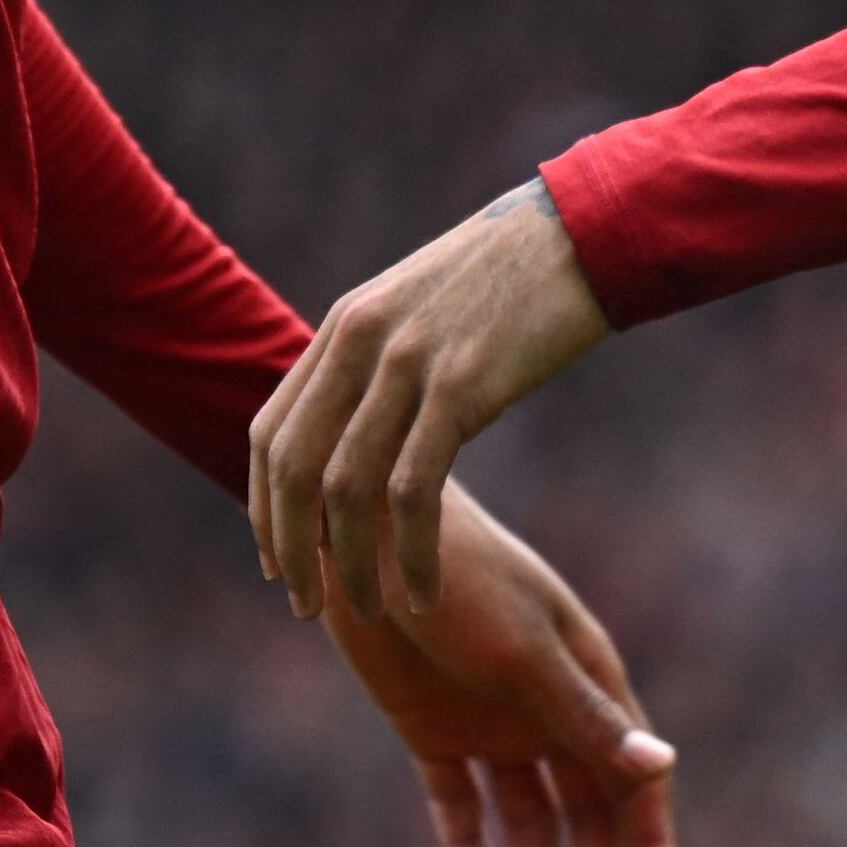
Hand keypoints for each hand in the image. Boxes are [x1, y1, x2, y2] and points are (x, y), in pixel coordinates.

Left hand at [254, 181, 612, 627]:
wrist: (584, 234)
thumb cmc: (513, 280)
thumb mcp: (421, 309)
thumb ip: (378, 364)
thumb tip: (356, 434)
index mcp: (344, 324)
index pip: (270, 432)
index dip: (263, 508)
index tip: (279, 562)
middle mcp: (361, 342)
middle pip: (295, 468)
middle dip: (293, 549)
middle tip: (307, 606)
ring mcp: (409, 362)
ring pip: (348, 490)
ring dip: (354, 567)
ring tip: (377, 612)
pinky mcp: (462, 386)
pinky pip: (416, 492)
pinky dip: (412, 554)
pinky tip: (426, 591)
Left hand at [311, 479, 681, 846]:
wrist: (367, 539)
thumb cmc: (463, 581)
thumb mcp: (525, 654)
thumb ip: (585, 718)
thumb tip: (662, 769)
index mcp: (589, 683)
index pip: (633, 780)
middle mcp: (548, 709)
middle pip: (583, 814)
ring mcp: (492, 722)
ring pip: (526, 818)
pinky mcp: (433, 729)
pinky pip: (460, 804)